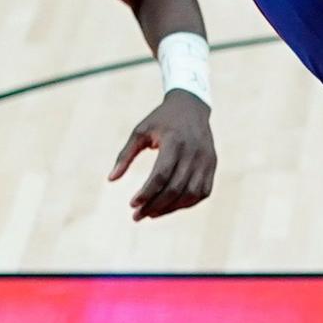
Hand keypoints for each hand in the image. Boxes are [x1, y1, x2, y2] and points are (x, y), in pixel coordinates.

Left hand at [110, 92, 215, 217]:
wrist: (191, 106)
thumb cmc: (161, 120)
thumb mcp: (140, 132)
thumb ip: (125, 155)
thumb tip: (110, 179)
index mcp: (174, 141)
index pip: (160, 175)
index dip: (146, 193)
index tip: (132, 204)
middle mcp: (193, 152)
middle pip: (175, 188)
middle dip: (155, 206)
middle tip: (137, 216)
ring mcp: (206, 160)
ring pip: (191, 194)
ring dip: (171, 208)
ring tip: (151, 213)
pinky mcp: (212, 165)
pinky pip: (202, 192)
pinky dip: (187, 203)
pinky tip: (170, 206)